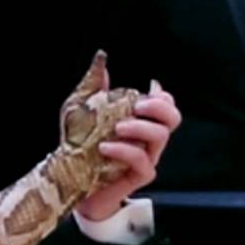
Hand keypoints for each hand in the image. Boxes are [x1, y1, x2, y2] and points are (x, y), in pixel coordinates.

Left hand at [74, 82, 181, 221]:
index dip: (163, 96)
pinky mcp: (139, 176)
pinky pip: (141, 160)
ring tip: (117, 127)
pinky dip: (125, 150)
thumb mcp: (83, 112)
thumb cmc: (80, 148)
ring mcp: (147, 158)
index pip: (167, 105)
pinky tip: (105, 147)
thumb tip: (102, 60)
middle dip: (159, 107)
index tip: (148, 88)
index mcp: (141, 122)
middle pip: (173, 118)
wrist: (71, 184)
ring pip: (160, 137)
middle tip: (137, 105)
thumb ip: (96, 88)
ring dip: (141, 127)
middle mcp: (149, 140)